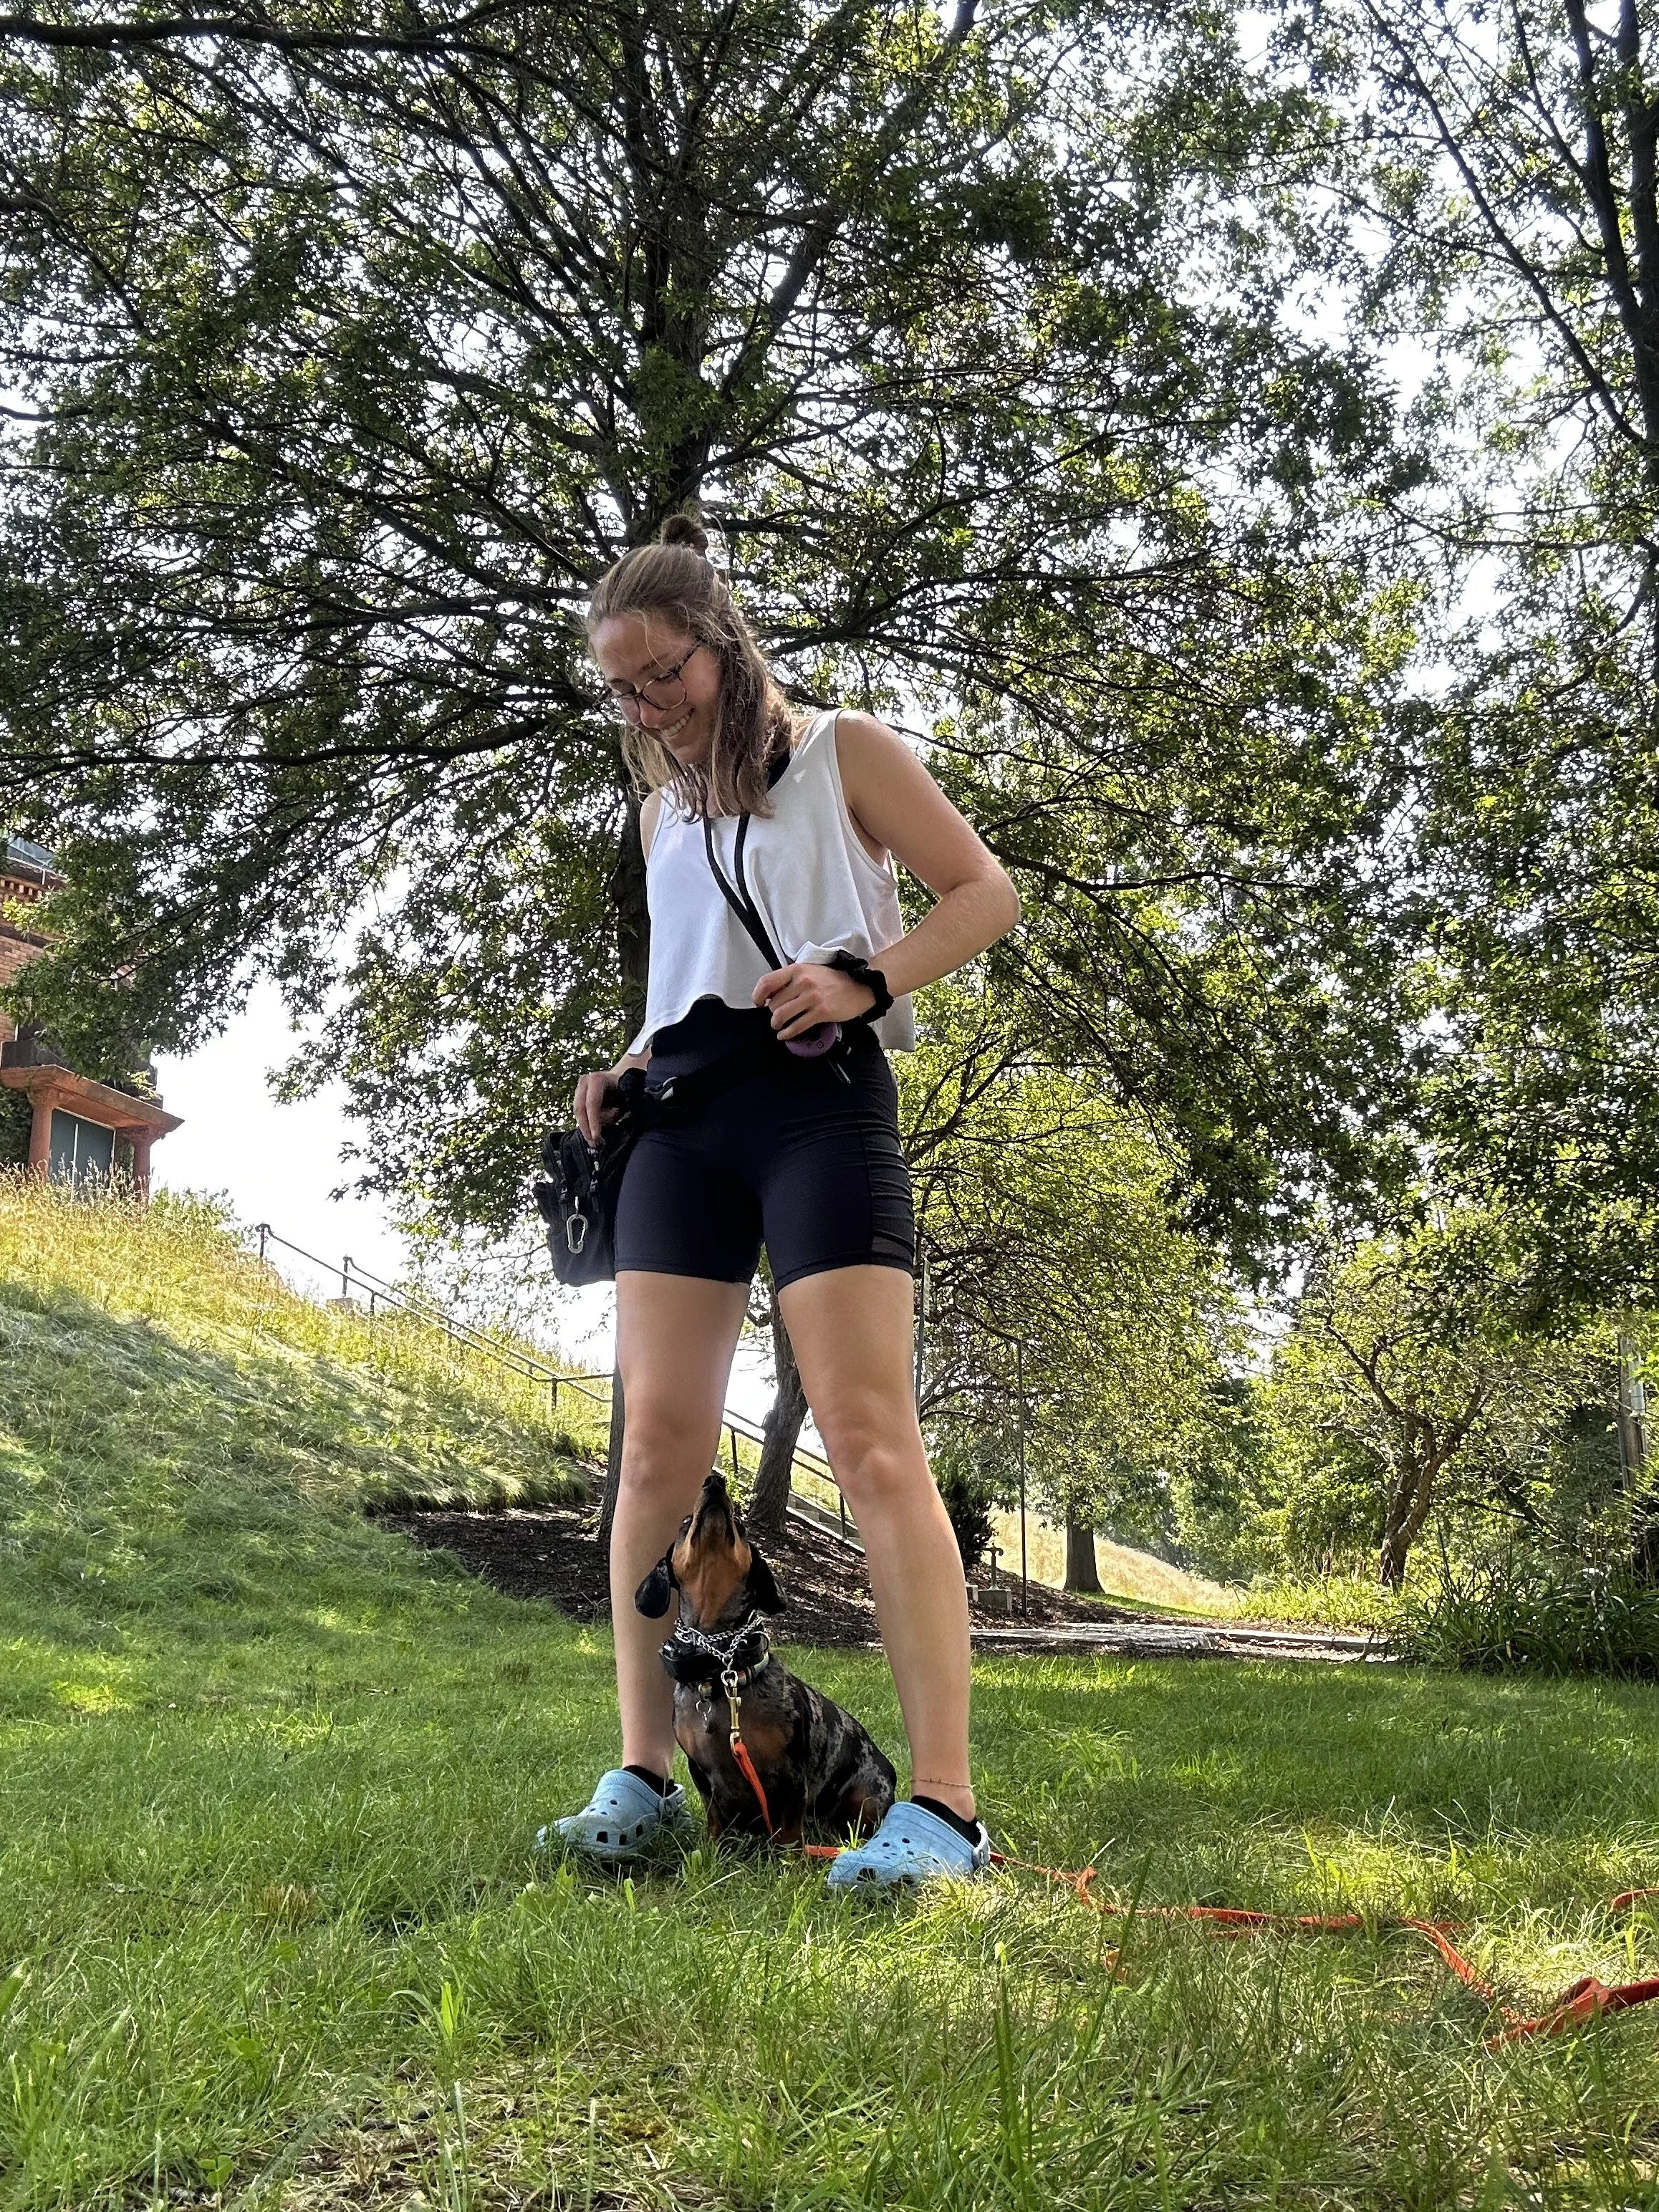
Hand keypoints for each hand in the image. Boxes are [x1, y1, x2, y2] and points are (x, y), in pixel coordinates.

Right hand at [574, 1065, 625, 1146]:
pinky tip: (593, 1133)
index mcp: (597, 1079)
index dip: (593, 1121)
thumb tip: (610, 1122)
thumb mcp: (626, 1096)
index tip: (596, 1137)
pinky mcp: (577, 1096)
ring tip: (596, 1139)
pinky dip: (586, 1124)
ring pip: (578, 1113)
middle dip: (586, 1128)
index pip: (592, 1103)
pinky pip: (580, 1114)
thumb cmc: (625, 1089)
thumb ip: (617, 1109)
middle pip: (580, 1109)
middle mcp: (585, 1082)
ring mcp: (579, 1088)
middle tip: (594, 1143)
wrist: (620, 1078)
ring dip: (586, 1127)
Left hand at [753, 961, 875, 1039]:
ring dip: (776, 1024)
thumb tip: (771, 994)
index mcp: (797, 970)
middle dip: (771, 1013)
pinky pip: (797, 1026)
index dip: (758, 995)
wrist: (859, 986)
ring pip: (782, 1015)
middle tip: (776, 1016)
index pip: (767, 982)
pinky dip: (787, 1033)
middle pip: (774, 1003)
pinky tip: (785, 1035)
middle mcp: (802, 982)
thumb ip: (791, 979)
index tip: (758, 1003)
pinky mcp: (821, 1012)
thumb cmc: (832, 980)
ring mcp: (812, 998)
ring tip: (778, 1026)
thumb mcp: (810, 971)